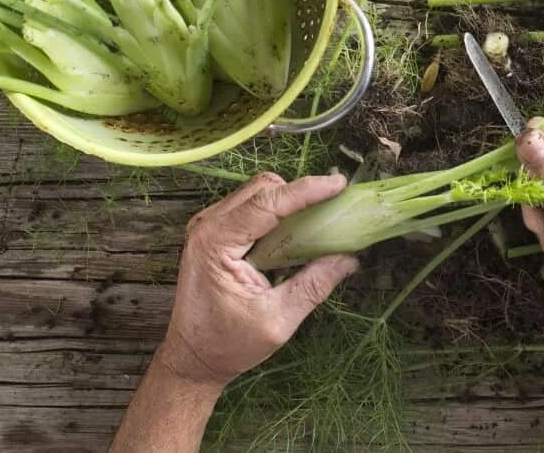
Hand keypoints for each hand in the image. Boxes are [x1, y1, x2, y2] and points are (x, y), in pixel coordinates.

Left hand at [155, 172, 358, 389]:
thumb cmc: (228, 344)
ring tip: (316, 219)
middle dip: (299, 192)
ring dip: (288, 201)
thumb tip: (350, 258)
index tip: (339, 185)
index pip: (267, 204)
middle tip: (332, 206)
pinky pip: (250, 206)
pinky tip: (293, 232)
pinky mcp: (214, 232)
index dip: (306, 191)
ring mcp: (207, 226)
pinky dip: (275, 211)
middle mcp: (207, 227)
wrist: (193, 357)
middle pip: (262, 189)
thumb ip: (314, 285)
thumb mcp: (278, 320)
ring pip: (256, 192)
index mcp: (216, 244)